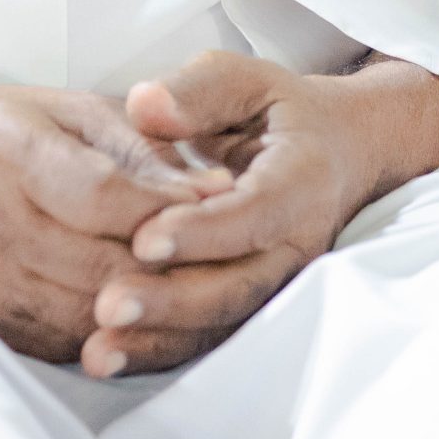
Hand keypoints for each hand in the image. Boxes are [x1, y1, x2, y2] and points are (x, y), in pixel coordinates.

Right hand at [0, 81, 232, 364]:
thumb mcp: (67, 108)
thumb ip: (139, 149)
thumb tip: (215, 192)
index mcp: (14, 152)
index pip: (108, 197)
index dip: (170, 210)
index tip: (223, 207)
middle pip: (104, 266)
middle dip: (174, 271)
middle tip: (228, 264)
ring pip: (88, 314)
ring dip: (149, 313)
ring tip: (198, 296)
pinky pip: (59, 341)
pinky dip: (108, 336)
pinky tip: (142, 320)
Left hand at [77, 47, 438, 377]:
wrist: (341, 154)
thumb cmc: (281, 112)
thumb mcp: (248, 80)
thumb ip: (199, 89)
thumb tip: (146, 105)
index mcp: (299, 182)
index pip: (253, 213)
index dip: (202, 230)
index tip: (144, 238)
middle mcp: (297, 245)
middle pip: (237, 286)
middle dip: (171, 301)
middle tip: (107, 306)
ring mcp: (278, 285)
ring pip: (222, 323)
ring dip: (159, 339)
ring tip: (97, 349)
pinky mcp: (254, 307)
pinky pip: (209, 339)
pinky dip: (158, 352)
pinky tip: (106, 359)